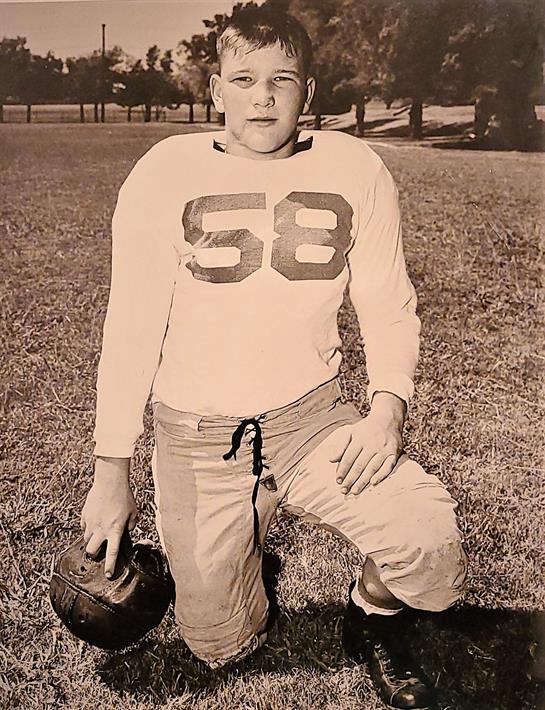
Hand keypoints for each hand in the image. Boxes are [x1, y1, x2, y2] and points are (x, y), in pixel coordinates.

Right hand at [80, 457, 137, 577]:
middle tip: (97, 552)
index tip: (108, 574)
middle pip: (92, 550)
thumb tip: (127, 531)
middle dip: (94, 555)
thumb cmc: (124, 496)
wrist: (110, 481)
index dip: (110, 565)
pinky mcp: (84, 515)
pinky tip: (95, 521)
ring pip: (86, 539)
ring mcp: (91, 522)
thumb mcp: (133, 512)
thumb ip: (130, 525)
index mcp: (116, 530)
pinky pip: (84, 526)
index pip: (112, 552)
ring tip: (98, 533)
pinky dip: (88, 527)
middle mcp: (102, 529)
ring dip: (91, 540)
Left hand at [329, 392, 405, 494]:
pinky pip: (388, 466)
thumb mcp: (351, 432)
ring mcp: (384, 449)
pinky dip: (381, 475)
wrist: (388, 418)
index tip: (338, 481)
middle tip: (344, 490)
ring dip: (363, 480)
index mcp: (360, 438)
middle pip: (359, 464)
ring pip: (372, 467)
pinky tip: (373, 483)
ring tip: (355, 491)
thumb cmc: (366, 428)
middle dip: (351, 479)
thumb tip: (330, 460)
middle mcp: (372, 443)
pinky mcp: (394, 452)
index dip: (342, 470)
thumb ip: (340, 445)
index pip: (349, 457)